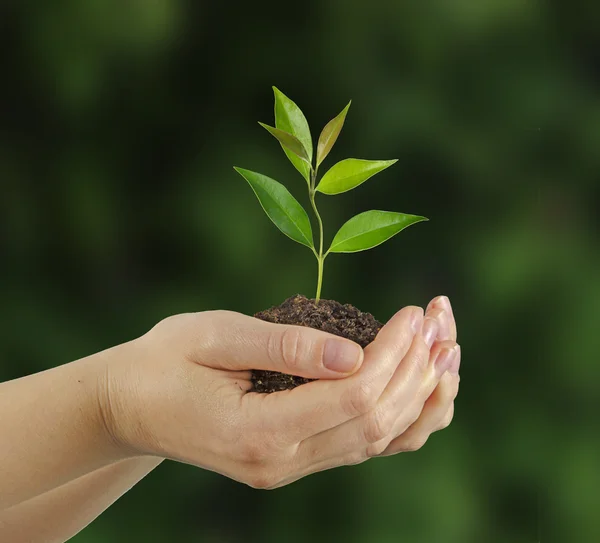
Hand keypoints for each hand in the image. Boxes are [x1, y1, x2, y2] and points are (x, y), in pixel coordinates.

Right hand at [100, 299, 458, 488]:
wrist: (134, 407)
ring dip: (422, 394)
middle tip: (440, 318)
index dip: (393, 353)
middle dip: (418, 367)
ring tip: (450, 348)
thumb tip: (355, 353)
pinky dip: (404, 416)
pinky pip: (366, 445)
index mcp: (257, 432)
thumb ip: (283, 346)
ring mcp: (291, 467)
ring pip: (381, 440)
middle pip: (377, 421)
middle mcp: (282, 462)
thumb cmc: (166, 362)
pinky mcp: (297, 459)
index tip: (414, 311)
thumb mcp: (213, 337)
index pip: (352, 397)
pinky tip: (426, 385)